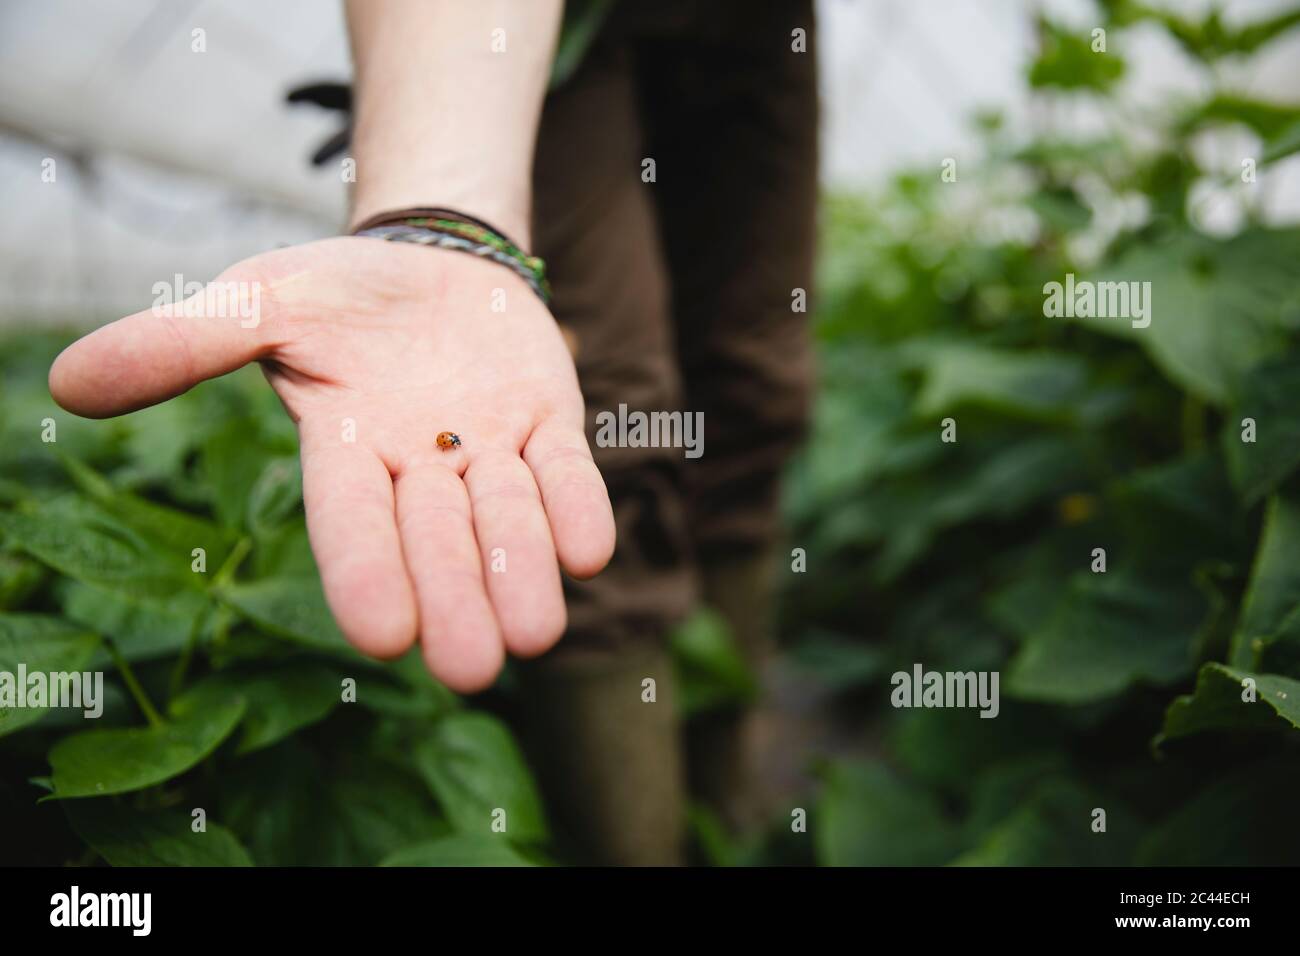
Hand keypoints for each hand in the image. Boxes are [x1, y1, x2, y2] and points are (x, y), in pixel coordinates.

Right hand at [49, 237, 615, 691]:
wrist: (434, 261)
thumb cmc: (339, 293)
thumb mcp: (259, 299)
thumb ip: (182, 342)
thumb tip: (69, 381)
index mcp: (344, 453)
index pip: (348, 522)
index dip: (364, 573)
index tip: (380, 638)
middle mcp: (419, 470)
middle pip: (435, 543)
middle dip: (453, 600)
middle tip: (472, 667)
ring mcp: (490, 453)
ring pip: (506, 521)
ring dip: (521, 571)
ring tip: (537, 632)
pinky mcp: (549, 428)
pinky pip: (565, 473)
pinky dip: (575, 507)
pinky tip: (589, 550)